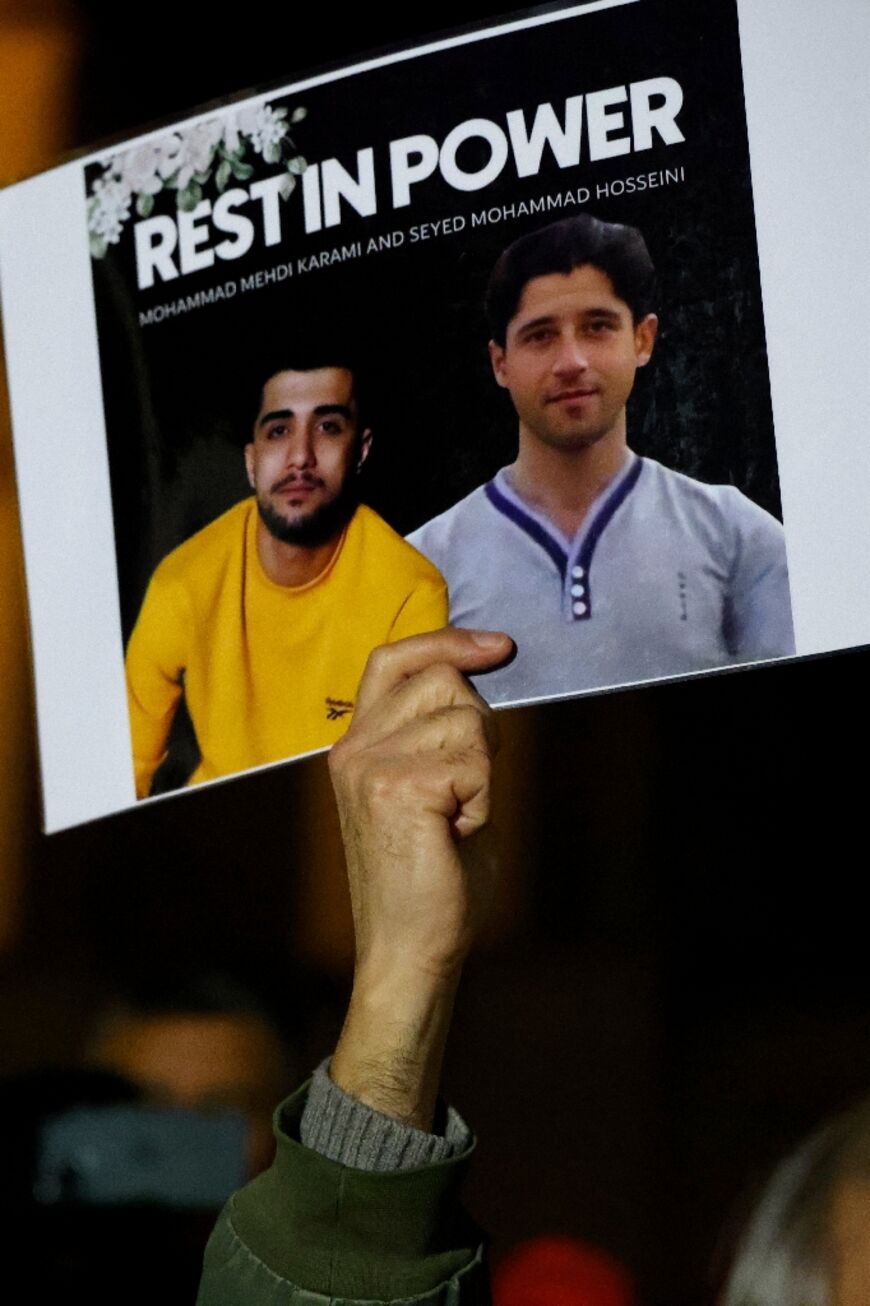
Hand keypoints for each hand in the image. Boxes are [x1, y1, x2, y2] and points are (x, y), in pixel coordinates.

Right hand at [328, 627, 511, 1126]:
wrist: (409, 951)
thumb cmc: (432, 879)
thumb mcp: (432, 789)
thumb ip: (440, 735)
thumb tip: (479, 679)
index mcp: (356, 745)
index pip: (394, 659)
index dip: (446, 641)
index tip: (497, 647)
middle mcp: (354, 748)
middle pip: (445, 681)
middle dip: (479, 727)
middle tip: (464, 793)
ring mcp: (370, 765)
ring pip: (467, 717)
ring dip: (482, 770)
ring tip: (454, 819)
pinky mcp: (397, 787)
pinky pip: (476, 759)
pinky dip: (483, 799)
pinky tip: (457, 833)